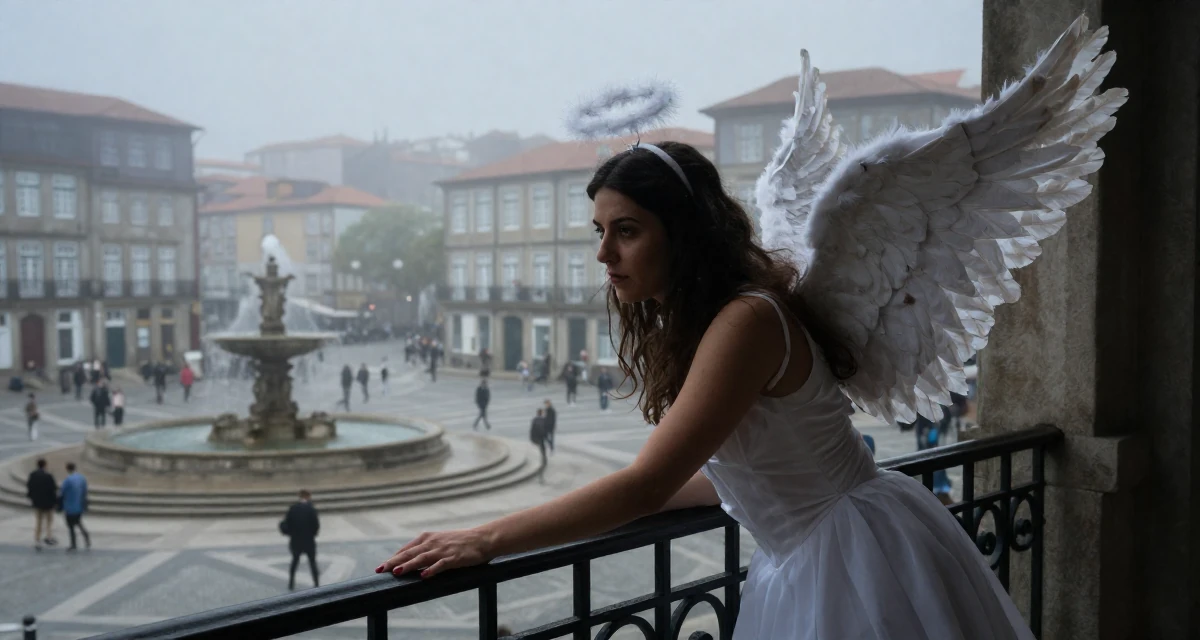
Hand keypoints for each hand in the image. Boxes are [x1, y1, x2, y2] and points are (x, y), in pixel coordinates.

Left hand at [375, 528, 493, 578]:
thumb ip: (425, 549)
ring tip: (397, 572)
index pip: (406, 549)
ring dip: (409, 565)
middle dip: (394, 562)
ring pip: (422, 558)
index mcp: (427, 538)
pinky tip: (424, 576)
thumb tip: (408, 561)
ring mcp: (443, 550)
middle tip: (380, 570)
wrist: (483, 538)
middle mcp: (433, 542)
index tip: (380, 568)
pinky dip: (432, 570)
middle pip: (410, 553)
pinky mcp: (454, 557)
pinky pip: (441, 564)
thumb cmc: (460, 542)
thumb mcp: (440, 541)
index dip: (393, 558)